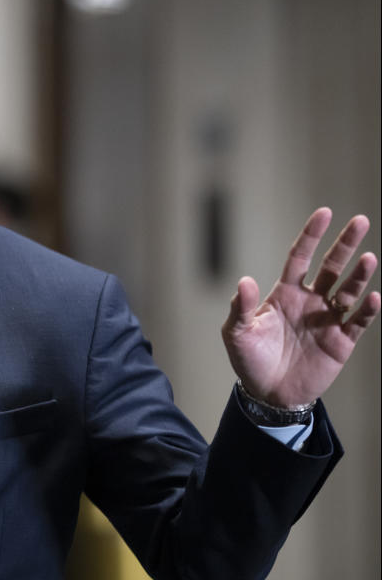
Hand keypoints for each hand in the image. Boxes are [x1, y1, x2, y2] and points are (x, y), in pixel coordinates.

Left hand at [221, 208, 379, 406]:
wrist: (267, 393)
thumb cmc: (249, 359)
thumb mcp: (237, 333)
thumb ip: (240, 307)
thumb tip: (245, 281)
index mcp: (284, 293)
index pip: (300, 257)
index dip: (311, 235)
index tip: (325, 213)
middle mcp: (310, 301)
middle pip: (332, 266)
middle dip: (345, 244)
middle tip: (361, 220)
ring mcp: (327, 320)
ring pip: (348, 291)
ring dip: (358, 275)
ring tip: (368, 258)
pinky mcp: (341, 342)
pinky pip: (358, 322)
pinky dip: (366, 310)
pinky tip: (372, 296)